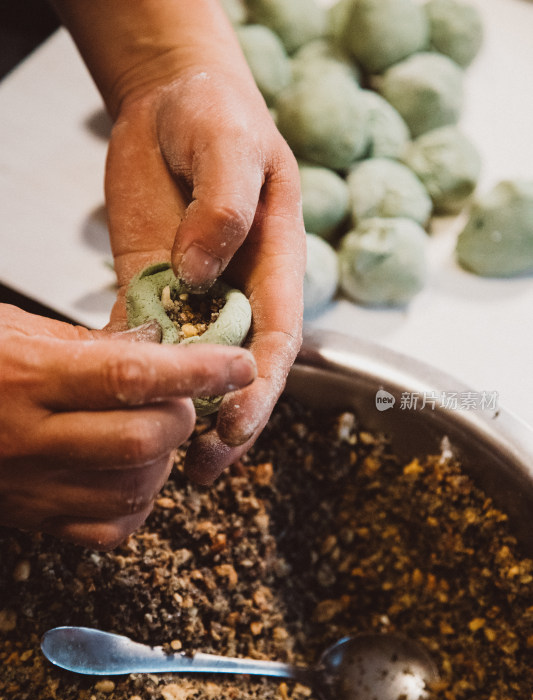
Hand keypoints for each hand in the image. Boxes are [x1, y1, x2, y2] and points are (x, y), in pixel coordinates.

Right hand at [0, 305, 255, 548]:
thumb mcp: (16, 330)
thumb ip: (90, 345)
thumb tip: (160, 352)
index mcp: (29, 378)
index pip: (132, 375)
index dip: (197, 371)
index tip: (238, 363)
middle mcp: (31, 438)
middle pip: (144, 441)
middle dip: (183, 417)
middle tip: (183, 399)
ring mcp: (31, 487)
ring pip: (134, 490)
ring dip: (165, 461)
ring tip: (154, 433)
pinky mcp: (33, 520)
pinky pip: (109, 532)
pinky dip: (136, 505)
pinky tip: (129, 476)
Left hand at [104, 64, 305, 482]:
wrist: (170, 102)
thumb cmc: (218, 116)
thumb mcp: (231, 149)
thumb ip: (225, 209)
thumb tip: (201, 275)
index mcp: (276, 265)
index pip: (276, 341)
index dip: (260, 390)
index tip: (236, 428)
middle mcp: (240, 290)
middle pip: (238, 371)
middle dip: (226, 423)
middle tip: (202, 470)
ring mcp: (195, 294)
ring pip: (191, 367)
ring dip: (180, 413)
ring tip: (159, 457)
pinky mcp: (152, 286)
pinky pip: (143, 337)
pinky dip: (133, 373)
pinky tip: (118, 406)